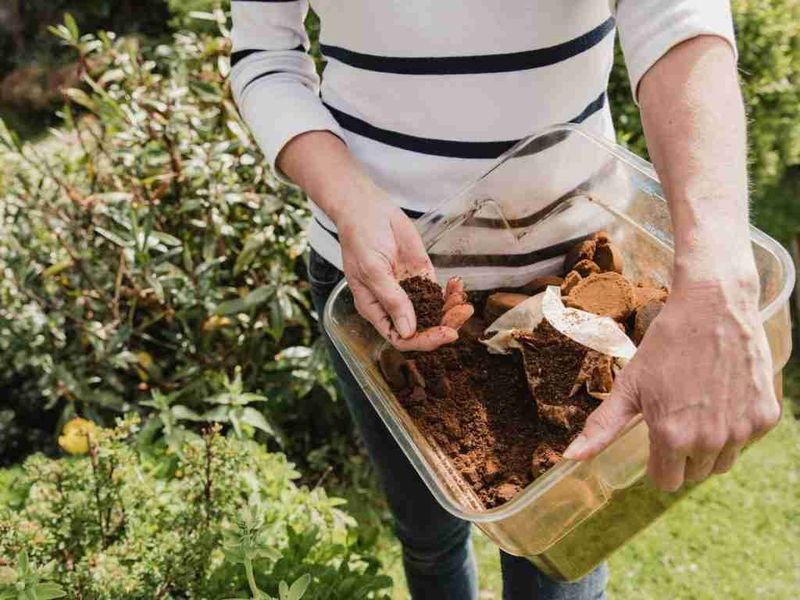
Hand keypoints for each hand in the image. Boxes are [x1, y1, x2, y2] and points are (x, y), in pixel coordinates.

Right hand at [335, 188, 471, 350]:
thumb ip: (392, 300)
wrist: (368, 209)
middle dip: (444, 325)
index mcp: (375, 309)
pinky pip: (439, 292)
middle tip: (462, 314)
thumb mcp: (373, 271)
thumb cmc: (360, 238)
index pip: (400, 337)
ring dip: (451, 310)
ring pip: (434, 312)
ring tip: (463, 302)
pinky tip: (458, 285)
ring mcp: (408, 290)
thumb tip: (407, 331)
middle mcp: (393, 304)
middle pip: (422, 328)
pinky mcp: (421, 275)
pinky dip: (451, 292)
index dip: (423, 341)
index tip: (445, 333)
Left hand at [563, 278, 779, 490]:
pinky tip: (723, 397)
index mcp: (672, 436)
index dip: (657, 463)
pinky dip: (736, 427)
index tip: (656, 440)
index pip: (665, 481)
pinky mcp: (765, 417)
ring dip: (710, 447)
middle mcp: (710, 440)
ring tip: (698, 409)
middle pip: (694, 475)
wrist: (713, 308)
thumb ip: (602, 427)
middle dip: (682, 455)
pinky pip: (747, 440)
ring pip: (722, 463)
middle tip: (677, 417)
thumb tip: (571, 457)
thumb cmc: (666, 345)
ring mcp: (742, 431)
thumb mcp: (629, 385)